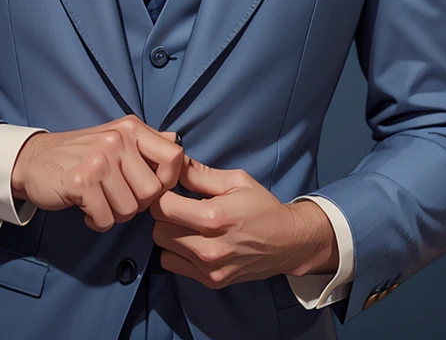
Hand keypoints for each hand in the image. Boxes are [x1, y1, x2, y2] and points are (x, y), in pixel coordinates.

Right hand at [10, 115, 183, 231]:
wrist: (34, 160)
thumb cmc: (82, 154)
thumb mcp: (118, 138)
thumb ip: (148, 143)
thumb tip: (179, 144)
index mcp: (131, 128)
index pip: (174, 156)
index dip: (168, 180)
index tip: (149, 188)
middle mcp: (117, 139)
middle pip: (153, 192)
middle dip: (137, 203)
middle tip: (116, 196)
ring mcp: (98, 159)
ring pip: (130, 209)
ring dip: (115, 213)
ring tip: (99, 200)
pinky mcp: (80, 182)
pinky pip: (106, 219)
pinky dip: (96, 221)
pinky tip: (86, 208)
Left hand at [150, 156, 338, 288]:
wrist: (287, 242)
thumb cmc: (262, 206)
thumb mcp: (236, 180)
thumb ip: (200, 173)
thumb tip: (173, 163)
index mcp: (214, 217)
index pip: (163, 207)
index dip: (161, 194)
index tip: (168, 188)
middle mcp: (208, 248)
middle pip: (158, 229)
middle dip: (162, 214)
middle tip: (176, 204)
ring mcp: (209, 269)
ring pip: (162, 248)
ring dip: (168, 233)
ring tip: (183, 222)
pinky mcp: (210, 282)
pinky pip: (172, 265)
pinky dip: (174, 251)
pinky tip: (189, 239)